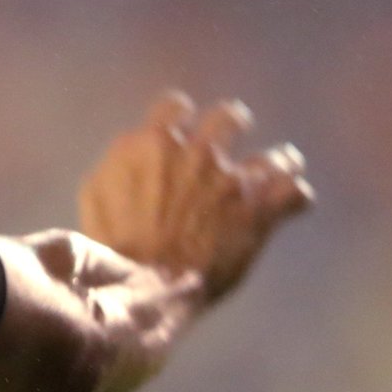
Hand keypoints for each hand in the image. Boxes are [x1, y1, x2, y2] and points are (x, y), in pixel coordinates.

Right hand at [78, 91, 313, 303]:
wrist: (143, 284)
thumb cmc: (110, 244)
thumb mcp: (95, 193)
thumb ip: (118, 163)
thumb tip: (132, 150)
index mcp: (154, 143)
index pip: (174, 106)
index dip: (180, 119)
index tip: (180, 131)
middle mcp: (199, 152)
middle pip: (230, 117)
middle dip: (232, 130)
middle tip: (228, 148)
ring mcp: (234, 180)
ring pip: (278, 156)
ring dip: (278, 164)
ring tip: (279, 171)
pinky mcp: (260, 211)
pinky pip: (296, 194)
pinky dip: (295, 200)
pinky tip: (290, 206)